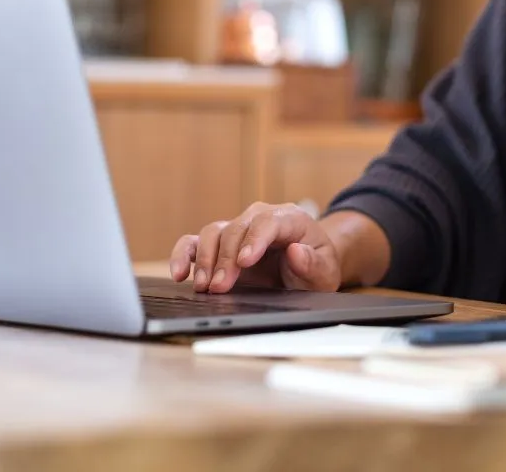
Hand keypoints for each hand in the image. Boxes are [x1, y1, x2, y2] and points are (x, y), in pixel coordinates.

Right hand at [169, 202, 341, 293]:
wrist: (308, 267)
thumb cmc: (317, 266)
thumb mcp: (326, 270)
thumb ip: (313, 263)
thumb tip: (296, 252)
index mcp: (289, 219)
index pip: (268, 222)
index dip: (254, 240)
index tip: (245, 262)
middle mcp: (259, 217)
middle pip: (236, 229)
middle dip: (226, 259)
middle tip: (220, 287)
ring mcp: (238, 229)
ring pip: (213, 232)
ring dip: (205, 260)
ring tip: (204, 286)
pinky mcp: (220, 244)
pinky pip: (195, 242)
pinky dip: (183, 254)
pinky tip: (179, 273)